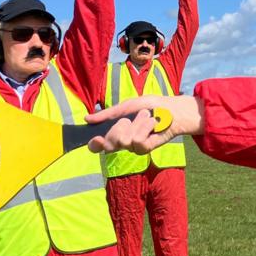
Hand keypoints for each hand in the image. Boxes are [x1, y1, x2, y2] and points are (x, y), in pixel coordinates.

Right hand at [86, 95, 204, 154]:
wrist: (169, 109)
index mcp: (114, 131)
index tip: (95, 139)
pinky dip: (144, 128)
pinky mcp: (145, 149)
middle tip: (127, 120)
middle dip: (117, 129)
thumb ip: (107, 114)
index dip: (95, 144)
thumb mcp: (125, 107)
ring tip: (145, 118)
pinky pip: (138, 141)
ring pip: (124, 141)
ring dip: (136, 124)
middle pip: (109, 145)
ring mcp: (133, 147)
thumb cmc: (148, 106)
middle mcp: (122, 141)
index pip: (99, 144)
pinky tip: (152, 124)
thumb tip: (87, 118)